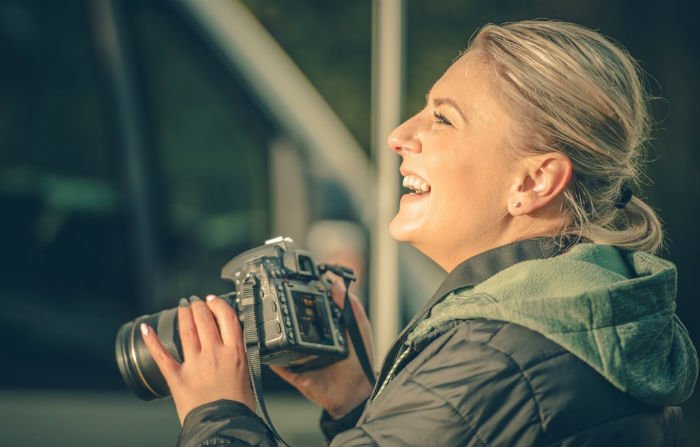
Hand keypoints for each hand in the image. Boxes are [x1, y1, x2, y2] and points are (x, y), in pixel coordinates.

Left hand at [141, 295, 254, 424]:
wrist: (224, 426)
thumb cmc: (238, 406)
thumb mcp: (248, 374)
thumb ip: (238, 357)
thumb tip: (235, 346)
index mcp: (235, 352)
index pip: (227, 318)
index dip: (219, 304)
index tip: (213, 300)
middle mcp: (215, 354)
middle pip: (205, 319)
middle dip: (199, 306)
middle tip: (196, 302)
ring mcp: (195, 364)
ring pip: (187, 330)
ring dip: (184, 315)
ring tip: (183, 307)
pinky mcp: (177, 377)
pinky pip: (162, 354)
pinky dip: (152, 340)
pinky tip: (146, 329)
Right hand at [271, 280, 374, 418]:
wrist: (355, 393)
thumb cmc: (360, 361)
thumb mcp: (358, 328)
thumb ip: (350, 307)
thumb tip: (336, 284)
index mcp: (325, 330)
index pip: (309, 312)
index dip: (301, 301)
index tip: (292, 287)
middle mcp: (310, 342)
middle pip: (292, 326)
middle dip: (282, 316)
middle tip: (273, 303)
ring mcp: (300, 358)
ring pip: (282, 343)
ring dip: (274, 335)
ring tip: (266, 322)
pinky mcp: (294, 373)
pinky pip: (277, 364)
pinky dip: (270, 357)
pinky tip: (265, 347)